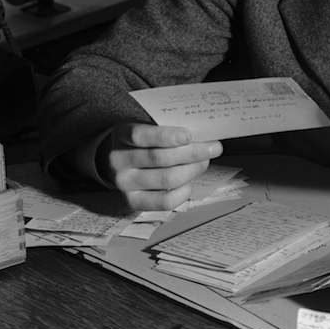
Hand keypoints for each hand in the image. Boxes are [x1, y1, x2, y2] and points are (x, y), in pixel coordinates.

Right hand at [101, 123, 222, 210]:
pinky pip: (165, 201)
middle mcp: (119, 160)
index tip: (189, 136)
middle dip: (192, 153)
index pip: (141, 136)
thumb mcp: (145, 126)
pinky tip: (190, 181)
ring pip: (167, 179)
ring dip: (192, 170)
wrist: (116, 163)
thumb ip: (167, 127)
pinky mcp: (133, 202)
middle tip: (213, 148)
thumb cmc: (141, 142)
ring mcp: (124, 184)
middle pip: (160, 158)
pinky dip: (184, 191)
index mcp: (121, 135)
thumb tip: (201, 134)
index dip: (166, 136)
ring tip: (204, 161)